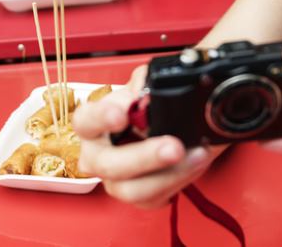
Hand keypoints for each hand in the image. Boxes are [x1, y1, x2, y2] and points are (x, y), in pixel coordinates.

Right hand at [73, 65, 217, 208]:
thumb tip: (147, 94)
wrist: (176, 128)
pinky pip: (154, 197)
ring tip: (195, 154)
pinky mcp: (138, 197)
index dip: (101, 118)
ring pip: (132, 189)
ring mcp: (115, 180)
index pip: (85, 120)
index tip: (121, 115)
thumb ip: (145, 82)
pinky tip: (195, 161)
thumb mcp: (148, 84)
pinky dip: (179, 179)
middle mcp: (97, 154)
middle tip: (173, 147)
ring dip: (168, 174)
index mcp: (92, 123)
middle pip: (108, 164)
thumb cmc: (150, 106)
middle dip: (143, 156)